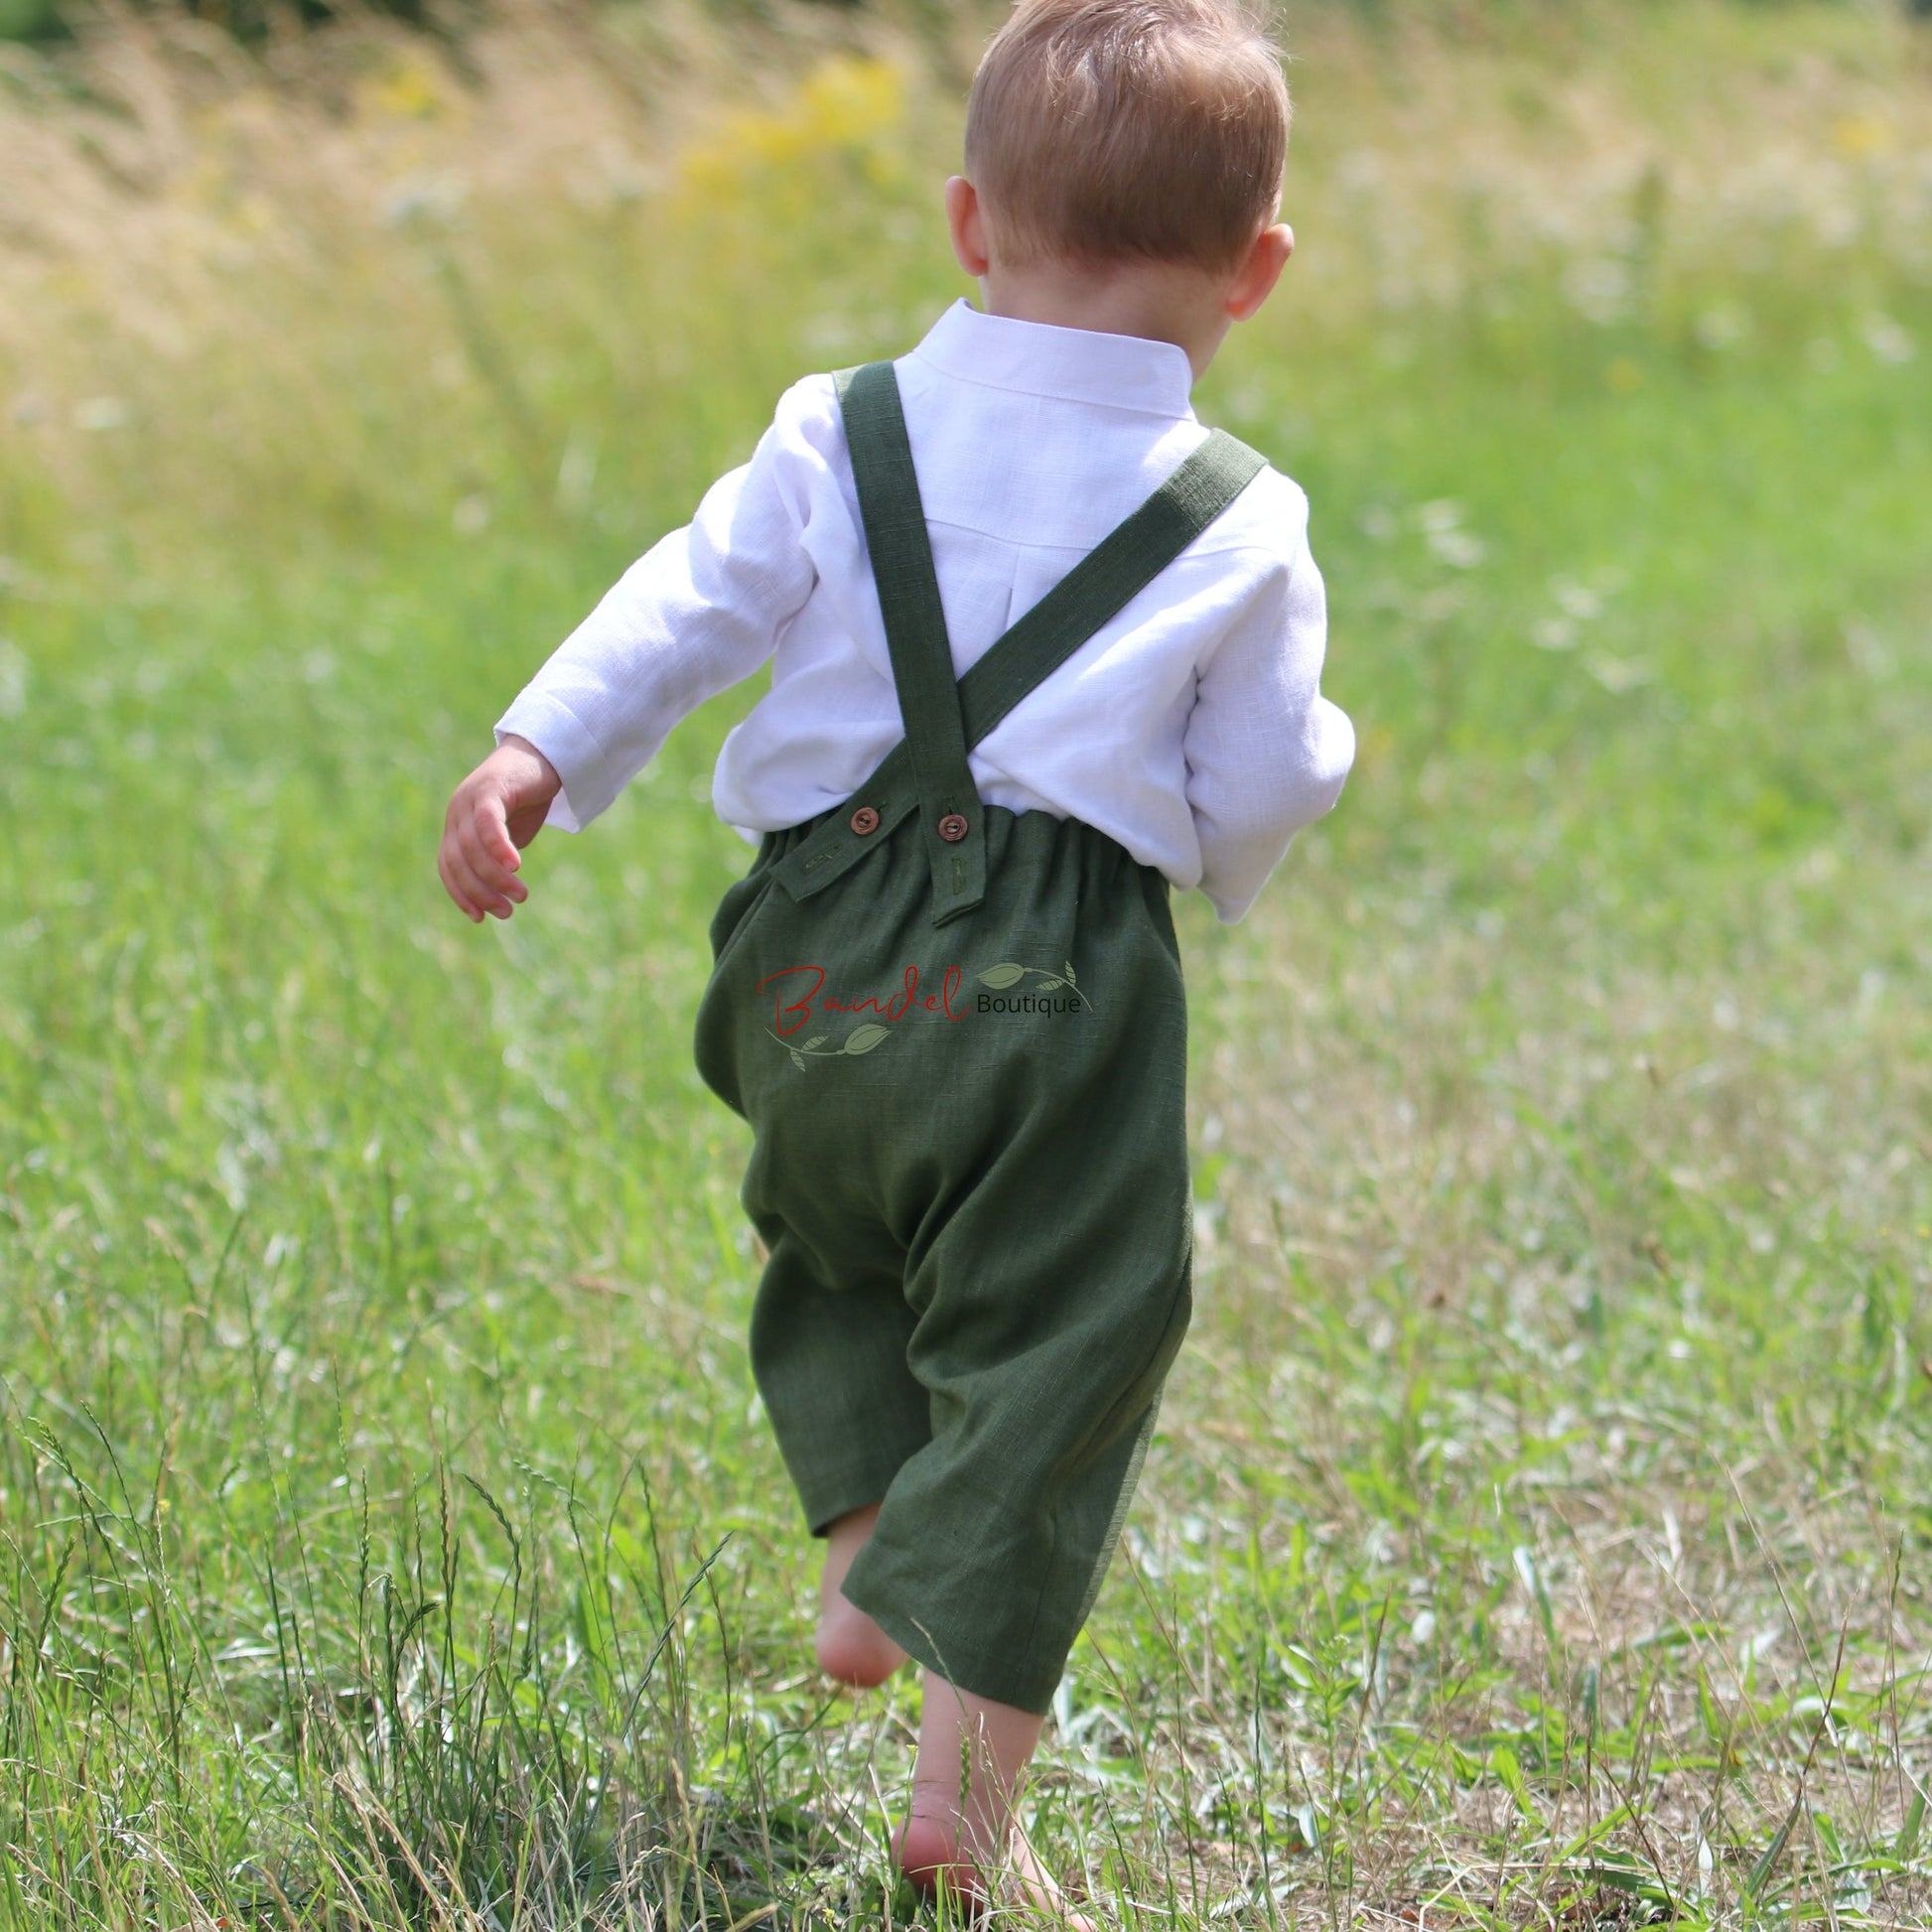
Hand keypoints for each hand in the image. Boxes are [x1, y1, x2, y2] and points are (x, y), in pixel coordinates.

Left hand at [438, 734, 561, 922]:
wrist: (545, 754)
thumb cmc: (529, 797)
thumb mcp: (511, 834)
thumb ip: (497, 857)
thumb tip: (496, 891)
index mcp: (457, 825)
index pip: (448, 867)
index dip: (461, 894)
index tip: (479, 918)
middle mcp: (456, 812)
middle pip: (458, 862)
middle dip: (480, 892)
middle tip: (506, 911)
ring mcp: (468, 799)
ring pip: (472, 848)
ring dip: (495, 877)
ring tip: (519, 895)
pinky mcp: (489, 788)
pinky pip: (487, 823)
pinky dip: (498, 847)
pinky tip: (514, 866)